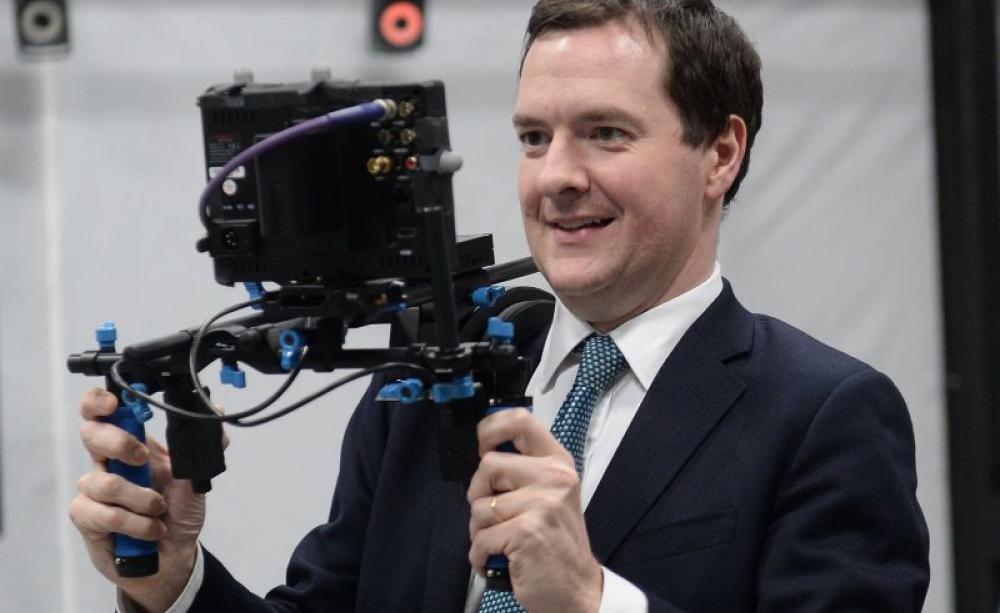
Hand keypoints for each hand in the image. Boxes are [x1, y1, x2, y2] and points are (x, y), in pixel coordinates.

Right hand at [68, 388, 206, 612]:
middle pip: (91, 435)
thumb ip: (206, 445)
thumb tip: (218, 410)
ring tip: (159, 510)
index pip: (102, 412)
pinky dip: (134, 523)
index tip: (114, 403)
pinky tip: (150, 529)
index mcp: (132, 444)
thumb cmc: (178, 512)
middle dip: (119, 443)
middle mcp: (108, 462)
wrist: (174, 555)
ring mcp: (94, 490)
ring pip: (103, 481)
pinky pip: (103, 514)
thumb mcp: (197, 477)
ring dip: (140, 499)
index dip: (99, 402)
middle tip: (144, 460)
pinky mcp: (87, 518)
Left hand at [467, 408, 602, 612]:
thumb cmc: (556, 543)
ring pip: (478, 506)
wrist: (577, 589)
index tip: (483, 446)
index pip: (520, 421)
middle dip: (479, 494)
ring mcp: (542, 504)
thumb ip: (524, 470)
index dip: (490, 428)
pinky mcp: (526, 531)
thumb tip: (484, 450)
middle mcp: (554, 478)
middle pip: (487, 465)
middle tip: (495, 515)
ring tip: (501, 541)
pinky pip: (480, 537)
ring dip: (480, 531)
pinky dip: (481, 554)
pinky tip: (499, 559)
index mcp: (558, 463)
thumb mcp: (551, 495)